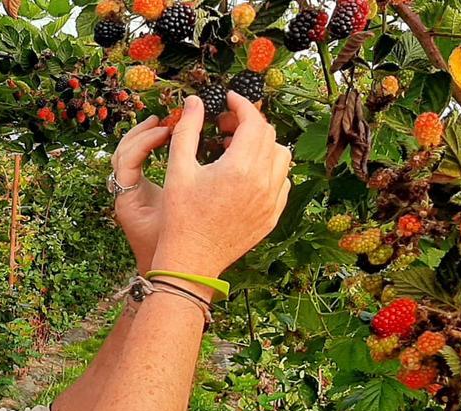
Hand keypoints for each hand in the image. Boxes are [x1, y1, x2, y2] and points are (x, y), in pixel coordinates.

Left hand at [109, 115, 171, 272]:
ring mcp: (130, 193)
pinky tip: (171, 143)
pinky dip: (151, 150)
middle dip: (141, 133)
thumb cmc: (171, 248)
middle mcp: (124, 194)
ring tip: (165, 126)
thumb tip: (185, 156)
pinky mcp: (139, 194)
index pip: (127, 159)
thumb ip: (181, 190)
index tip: (168, 132)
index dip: (145, 141)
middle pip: (122, 153)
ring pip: (128, 157)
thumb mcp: (177, 215)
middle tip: (163, 121)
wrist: (167, 272)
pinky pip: (139, 164)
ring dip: (144, 138)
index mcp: (128, 198)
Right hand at [151, 91, 291, 281]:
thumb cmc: (180, 216)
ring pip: (281, 156)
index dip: (242, 104)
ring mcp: (272, 201)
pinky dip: (269, 169)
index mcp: (240, 167)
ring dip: (262, 145)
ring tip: (235, 151)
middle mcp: (263, 182)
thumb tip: (195, 101)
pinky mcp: (273, 215)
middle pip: (268, 135)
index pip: (253, 121)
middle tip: (224, 126)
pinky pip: (282, 181)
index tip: (229, 99)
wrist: (192, 260)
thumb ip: (187, 130)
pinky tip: (245, 174)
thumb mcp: (178, 168)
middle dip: (248, 123)